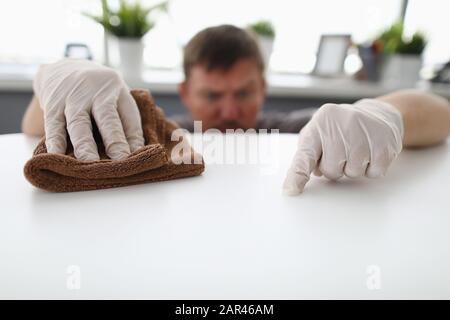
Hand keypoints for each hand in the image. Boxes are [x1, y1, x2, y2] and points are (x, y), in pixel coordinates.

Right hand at [33, 58, 143, 160]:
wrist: (62, 67)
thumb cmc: (97, 92)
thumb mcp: (116, 96)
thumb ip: (126, 123)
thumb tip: (136, 154)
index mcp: (116, 89)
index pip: (129, 116)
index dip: (134, 138)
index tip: (137, 157)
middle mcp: (95, 91)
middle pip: (106, 117)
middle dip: (114, 140)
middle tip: (120, 161)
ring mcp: (72, 97)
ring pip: (79, 123)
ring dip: (84, 145)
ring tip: (89, 164)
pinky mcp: (52, 104)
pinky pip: (53, 125)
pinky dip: (55, 141)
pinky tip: (57, 155)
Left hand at [283, 99, 403, 194]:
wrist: (378, 114)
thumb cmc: (341, 128)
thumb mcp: (319, 133)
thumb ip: (308, 154)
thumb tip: (311, 173)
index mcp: (320, 124)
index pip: (305, 155)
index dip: (297, 175)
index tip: (290, 190)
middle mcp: (340, 126)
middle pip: (331, 170)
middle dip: (336, 167)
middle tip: (343, 151)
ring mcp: (364, 134)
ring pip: (352, 173)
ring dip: (354, 168)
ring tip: (358, 149)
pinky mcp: (385, 144)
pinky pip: (373, 173)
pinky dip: (372, 169)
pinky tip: (371, 152)